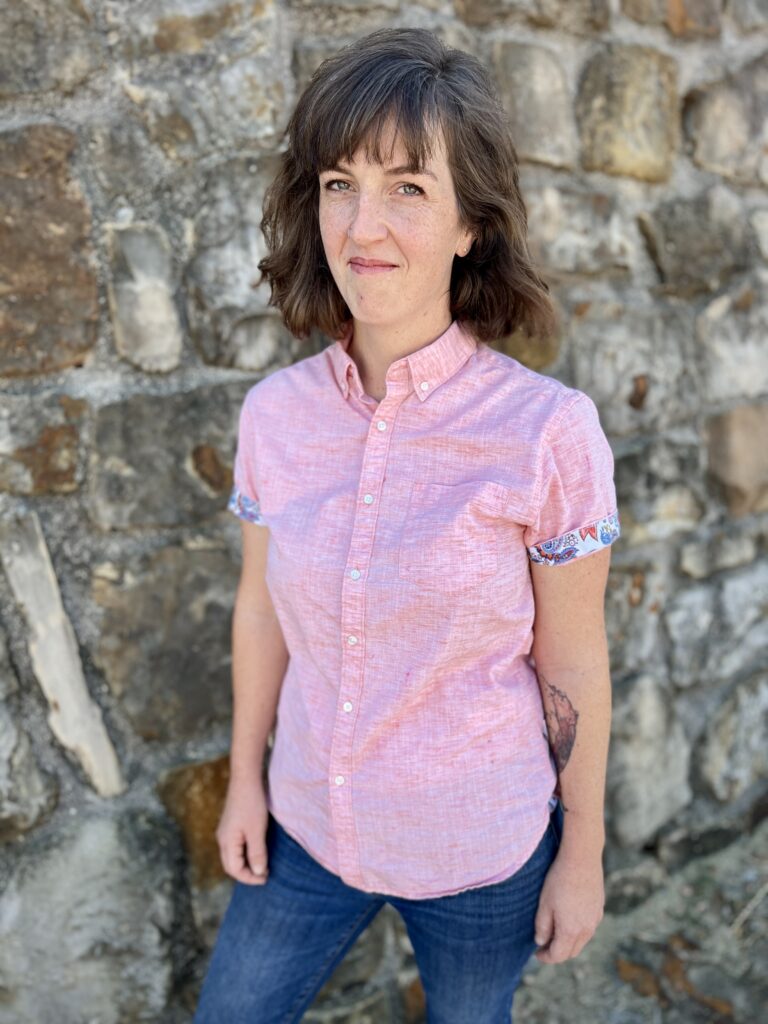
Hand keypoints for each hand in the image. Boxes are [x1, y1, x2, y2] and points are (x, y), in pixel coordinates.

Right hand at [216, 774, 270, 884]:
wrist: (245, 779)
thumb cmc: (252, 804)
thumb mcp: (257, 830)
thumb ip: (257, 853)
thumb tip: (259, 872)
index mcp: (226, 842)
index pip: (234, 870)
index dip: (249, 878)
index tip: (266, 878)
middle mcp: (222, 839)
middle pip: (231, 865)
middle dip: (246, 873)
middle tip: (264, 875)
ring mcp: (225, 831)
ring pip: (232, 856)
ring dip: (246, 864)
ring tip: (262, 865)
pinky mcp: (230, 825)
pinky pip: (235, 846)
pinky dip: (245, 854)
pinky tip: (256, 851)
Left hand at [533, 847, 604, 962]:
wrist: (582, 858)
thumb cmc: (559, 879)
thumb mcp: (544, 903)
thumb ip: (542, 926)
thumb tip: (541, 942)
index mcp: (571, 931)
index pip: (559, 955)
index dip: (546, 957)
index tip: (537, 953)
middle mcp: (587, 929)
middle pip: (572, 951)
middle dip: (558, 952)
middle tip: (544, 945)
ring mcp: (596, 919)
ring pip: (582, 941)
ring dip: (569, 942)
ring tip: (555, 931)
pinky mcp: (599, 909)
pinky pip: (588, 928)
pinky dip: (578, 930)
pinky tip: (568, 918)